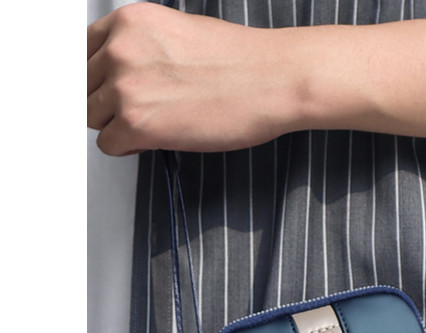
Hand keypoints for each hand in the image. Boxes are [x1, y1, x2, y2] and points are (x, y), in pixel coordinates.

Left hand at [87, 4, 295, 154]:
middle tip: (141, 111)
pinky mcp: (138, 124)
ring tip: (153, 125)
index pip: (83, 53)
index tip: (109, 91)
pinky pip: (108, 145)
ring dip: (117, 126)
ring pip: (91, 117)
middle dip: (107, 102)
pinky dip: (127, 147)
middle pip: (83, 86)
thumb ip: (143, 48)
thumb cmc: (241, 61)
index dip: (98, 77)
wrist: (273, 80)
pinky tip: (156, 140)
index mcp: (130, 23)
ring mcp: (126, 88)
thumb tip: (127, 74)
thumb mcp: (180, 32)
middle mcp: (120, 51)